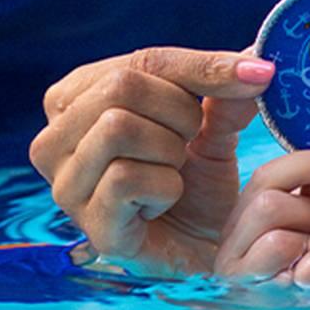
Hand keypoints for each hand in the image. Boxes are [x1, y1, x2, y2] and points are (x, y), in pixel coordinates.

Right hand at [30, 46, 274, 274]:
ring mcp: (64, 186)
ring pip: (117, 128)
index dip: (202, 67)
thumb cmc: (194, 182)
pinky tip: (165, 202)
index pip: (140, 61)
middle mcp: (53, 139)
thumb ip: (222, 91)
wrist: (206, 250)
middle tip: (192, 141)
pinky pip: (126, 178)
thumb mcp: (210, 124)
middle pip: (120, 86)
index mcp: (73, 99)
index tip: (256, 74)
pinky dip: (165, 187)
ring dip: (170, 150)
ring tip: (175, 172)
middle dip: (179, 111)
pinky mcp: (89, 224)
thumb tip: (253, 58)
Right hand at [216, 150, 309, 280]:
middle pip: (268, 192)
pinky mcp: (244, 284)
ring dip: (306, 222)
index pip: (268, 176)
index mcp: (245, 220)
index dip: (303, 164)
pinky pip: (276, 243)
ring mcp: (233, 265)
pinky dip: (301, 246)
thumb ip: (309, 201)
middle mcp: (231, 240)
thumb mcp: (307, 234)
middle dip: (308, 203)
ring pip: (270, 210)